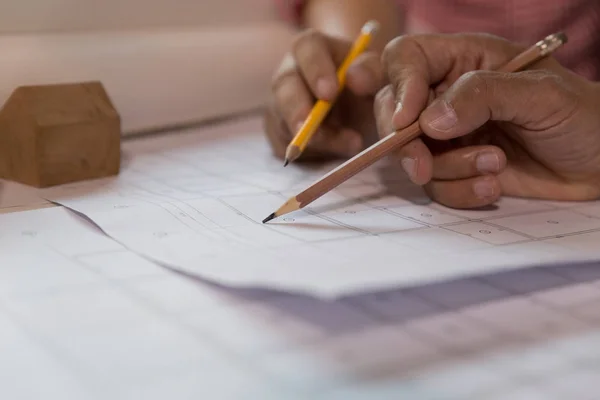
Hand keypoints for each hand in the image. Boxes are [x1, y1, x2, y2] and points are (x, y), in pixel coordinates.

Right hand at [263, 29, 384, 160]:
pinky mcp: (279, 131)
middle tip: (313, 131)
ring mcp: (280, 103)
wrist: (359, 112)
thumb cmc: (366, 86)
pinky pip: (285, 145)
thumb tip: (354, 78)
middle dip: (297, 110)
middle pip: (283, 86)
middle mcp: (290, 72)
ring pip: (285, 121)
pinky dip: (311, 153)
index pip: (306, 49)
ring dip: (317, 139)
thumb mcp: (378, 75)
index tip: (329, 94)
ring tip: (353, 143)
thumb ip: (372, 71)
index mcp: (312, 48)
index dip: (315, 70)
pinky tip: (337, 150)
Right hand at [375, 33, 599, 208]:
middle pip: (393, 110)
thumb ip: (484, 95)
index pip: (407, 58)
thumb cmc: (584, 118)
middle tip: (424, 166)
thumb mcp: (542, 96)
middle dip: (406, 143)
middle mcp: (449, 96)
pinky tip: (493, 186)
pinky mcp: (457, 169)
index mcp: (466, 60)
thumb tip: (429, 120)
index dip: (399, 86)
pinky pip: (435, 185)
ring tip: (496, 166)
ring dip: (449, 169)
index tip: (408, 121)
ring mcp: (450, 135)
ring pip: (413, 155)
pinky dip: (459, 192)